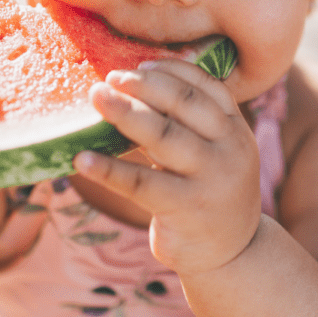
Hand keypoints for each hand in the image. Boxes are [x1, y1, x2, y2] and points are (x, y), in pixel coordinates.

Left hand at [74, 59, 261, 275]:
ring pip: (164, 137)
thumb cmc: (209, 191)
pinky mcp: (187, 208)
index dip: (171, 70)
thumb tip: (136, 84)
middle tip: (110, 77)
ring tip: (96, 97)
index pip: (206, 86)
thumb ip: (190, 123)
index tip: (139, 64)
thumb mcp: (214, 152)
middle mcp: (230, 148)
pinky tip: (82, 160)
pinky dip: (109, 170)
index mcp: (235, 128)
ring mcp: (211, 178)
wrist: (233, 252)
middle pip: (184, 104)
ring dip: (126, 114)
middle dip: (144, 86)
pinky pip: (141, 184)